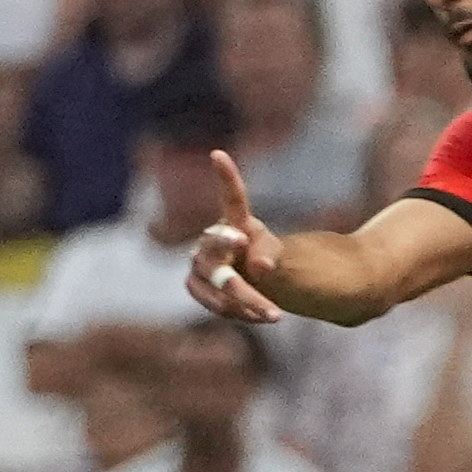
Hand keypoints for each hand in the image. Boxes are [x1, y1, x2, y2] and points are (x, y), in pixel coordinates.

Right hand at [185, 148, 288, 323]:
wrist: (246, 280)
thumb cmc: (260, 256)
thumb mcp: (273, 250)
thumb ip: (270, 252)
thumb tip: (259, 267)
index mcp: (232, 222)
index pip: (231, 198)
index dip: (226, 177)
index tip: (219, 153)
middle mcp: (210, 240)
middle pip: (215, 246)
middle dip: (229, 249)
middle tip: (256, 260)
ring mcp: (199, 265)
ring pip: (217, 282)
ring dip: (246, 299)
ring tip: (275, 314)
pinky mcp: (196, 287)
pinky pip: (216, 303)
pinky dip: (240, 311)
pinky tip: (262, 317)